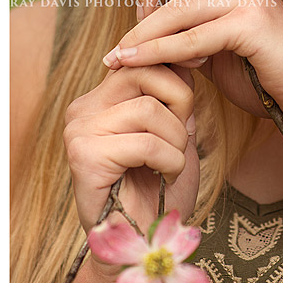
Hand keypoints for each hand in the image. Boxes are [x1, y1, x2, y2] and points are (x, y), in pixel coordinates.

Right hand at [64, 63, 198, 237]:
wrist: (142, 233)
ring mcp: (79, 130)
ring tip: (171, 161)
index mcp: (103, 96)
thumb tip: (192, 48)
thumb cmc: (160, 180)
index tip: (203, 69)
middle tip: (183, 133)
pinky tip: (164, 174)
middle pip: (146, 72)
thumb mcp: (174, 125)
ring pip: (149, 109)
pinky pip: (145, 143)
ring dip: (176, 139)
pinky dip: (169, 160)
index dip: (179, 67)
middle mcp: (84, 108)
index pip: (145, 57)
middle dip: (180, 100)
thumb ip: (174, 91)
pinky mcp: (84, 156)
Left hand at [103, 0, 282, 129]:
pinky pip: (191, 37)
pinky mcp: (252, 21)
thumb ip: (183, 37)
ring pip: (176, 7)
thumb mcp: (213, 52)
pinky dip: (160, 53)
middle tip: (132, 28)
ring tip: (120, 60)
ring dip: (141, 36)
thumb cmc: (263, 76)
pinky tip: (140, 63)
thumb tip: (139, 41)